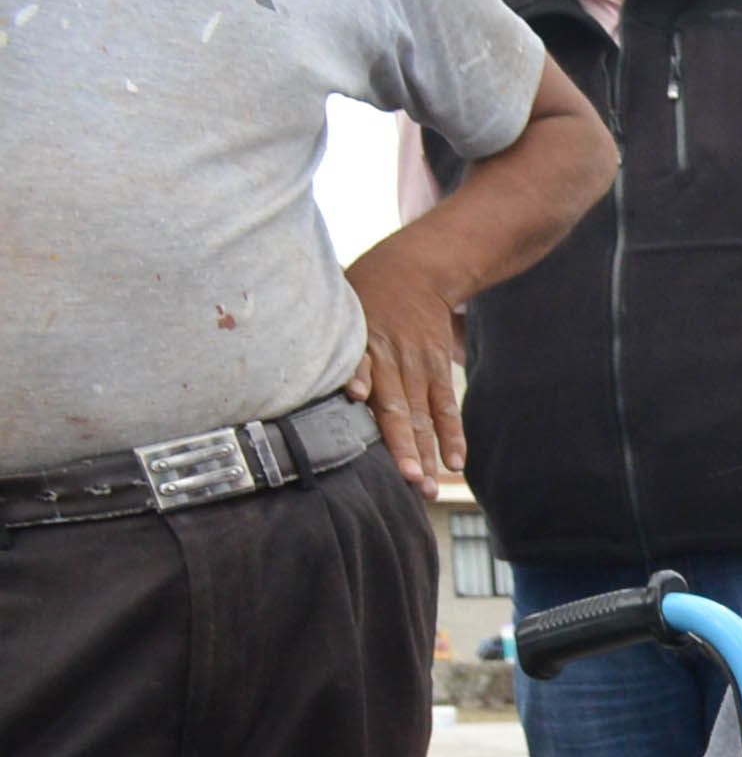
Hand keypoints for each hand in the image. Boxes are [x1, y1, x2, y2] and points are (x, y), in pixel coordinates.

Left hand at [339, 241, 468, 495]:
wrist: (415, 270)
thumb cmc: (363, 293)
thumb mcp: (334, 306)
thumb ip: (318, 341)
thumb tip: (273, 372)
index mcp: (362, 343)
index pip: (362, 370)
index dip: (361, 384)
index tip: (361, 411)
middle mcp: (394, 359)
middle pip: (399, 408)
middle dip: (403, 446)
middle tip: (408, 480)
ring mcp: (420, 368)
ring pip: (424, 416)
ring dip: (426, 452)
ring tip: (426, 487)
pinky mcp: (438, 370)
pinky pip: (446, 408)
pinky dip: (452, 435)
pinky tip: (454, 462)